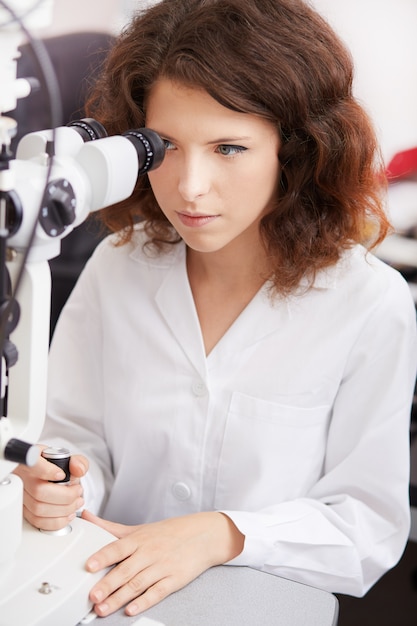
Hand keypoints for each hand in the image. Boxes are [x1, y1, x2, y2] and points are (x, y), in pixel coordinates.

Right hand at [13, 446, 87, 530]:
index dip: (47, 471)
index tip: (61, 475)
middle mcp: (24, 478)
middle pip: (39, 491)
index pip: (34, 465)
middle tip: (78, 492)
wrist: (52, 477)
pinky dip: (56, 521)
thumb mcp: (71, 460)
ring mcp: (22, 495)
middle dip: (65, 496)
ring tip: (76, 503)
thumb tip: (78, 469)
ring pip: (38, 508)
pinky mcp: (25, 509)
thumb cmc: (58, 468)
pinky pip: (37, 521)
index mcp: (34, 461)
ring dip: (63, 510)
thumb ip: (78, 462)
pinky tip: (67, 514)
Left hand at [82, 509, 244, 616]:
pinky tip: (132, 609)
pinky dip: (145, 601)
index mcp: (139, 539)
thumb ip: (110, 527)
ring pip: (138, 584)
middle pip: (126, 570)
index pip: (118, 547)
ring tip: (103, 608)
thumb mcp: (139, 528)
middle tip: (93, 596)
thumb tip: (87, 517)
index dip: (103, 556)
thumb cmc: (168, 533)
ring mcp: (162, 566)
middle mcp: (150, 552)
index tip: (89, 565)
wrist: (203, 535)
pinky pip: (158, 592)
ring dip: (120, 598)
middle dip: (108, 584)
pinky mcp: (174, 580)